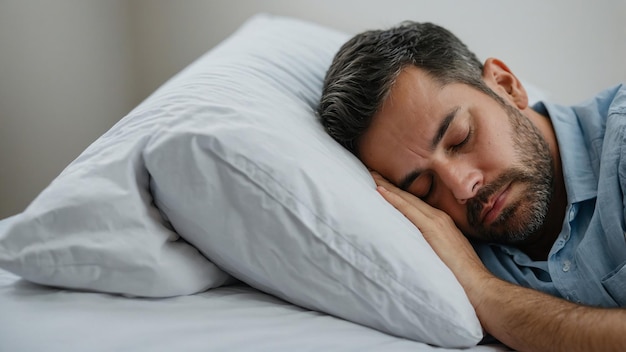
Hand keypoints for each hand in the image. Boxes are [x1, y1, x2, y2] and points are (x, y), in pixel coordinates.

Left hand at [371, 172, 490, 302]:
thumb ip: (430, 246)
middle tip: (372, 172)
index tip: (382, 184)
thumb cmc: (460, 276)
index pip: (414, 205)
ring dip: (387, 187)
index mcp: (441, 223)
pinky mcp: (432, 229)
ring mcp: (436, 222)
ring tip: (372, 175)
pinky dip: (394, 199)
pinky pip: (408, 209)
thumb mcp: (443, 254)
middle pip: (408, 197)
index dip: (398, 194)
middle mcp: (438, 218)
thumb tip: (412, 247)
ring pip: (406, 199)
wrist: (478, 284)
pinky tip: (381, 191)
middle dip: (389, 185)